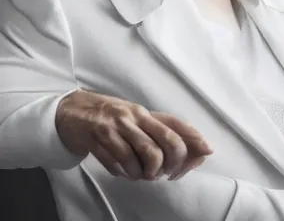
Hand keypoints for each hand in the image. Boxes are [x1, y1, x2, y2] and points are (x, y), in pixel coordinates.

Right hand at [55, 89, 212, 180]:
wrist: (71, 112)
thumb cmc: (111, 118)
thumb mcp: (137, 120)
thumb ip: (159, 132)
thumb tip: (190, 149)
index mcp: (146, 113)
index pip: (176, 123)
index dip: (194, 137)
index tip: (207, 150)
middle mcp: (134, 118)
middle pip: (165, 142)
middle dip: (171, 163)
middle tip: (166, 173)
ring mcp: (116, 129)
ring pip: (145, 156)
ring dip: (147, 173)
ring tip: (143, 174)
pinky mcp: (98, 141)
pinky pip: (120, 164)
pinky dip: (127, 174)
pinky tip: (126, 172)